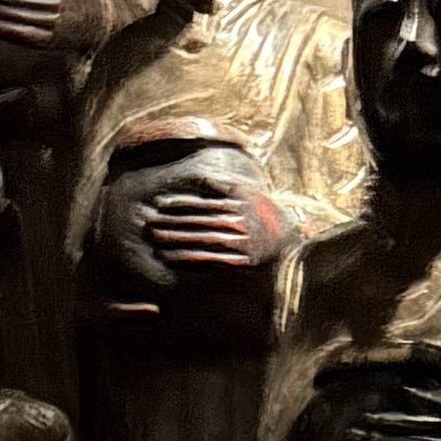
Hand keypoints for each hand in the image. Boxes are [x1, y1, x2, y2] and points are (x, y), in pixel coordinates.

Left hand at [145, 170, 280, 266]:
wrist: (290, 244)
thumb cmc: (265, 216)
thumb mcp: (249, 193)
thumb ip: (224, 186)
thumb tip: (200, 179)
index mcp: (239, 201)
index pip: (203, 201)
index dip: (179, 202)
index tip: (160, 204)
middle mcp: (239, 220)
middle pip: (199, 220)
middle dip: (173, 221)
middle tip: (150, 223)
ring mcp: (240, 241)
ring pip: (202, 239)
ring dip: (177, 240)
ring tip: (157, 240)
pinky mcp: (240, 261)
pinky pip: (211, 260)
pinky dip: (190, 259)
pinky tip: (173, 258)